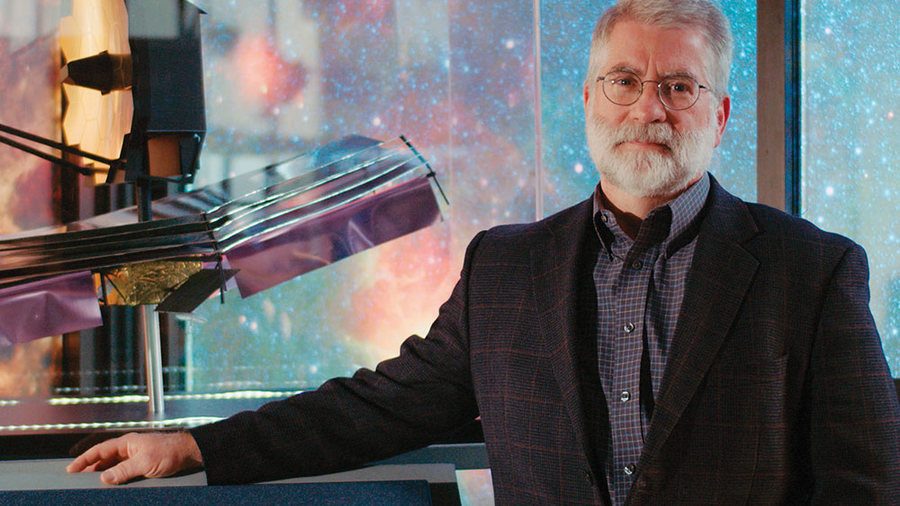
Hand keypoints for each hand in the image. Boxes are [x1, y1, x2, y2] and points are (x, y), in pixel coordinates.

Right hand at [66, 431, 202, 484]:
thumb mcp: (145, 462)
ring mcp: (136, 456)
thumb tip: (105, 478)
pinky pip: (124, 471)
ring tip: (91, 484)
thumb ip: (124, 470)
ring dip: (103, 474)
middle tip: (76, 479)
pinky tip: (112, 485)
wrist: (189, 453)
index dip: (84, 460)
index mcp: (127, 443)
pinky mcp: (143, 465)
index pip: (100, 450)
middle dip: (90, 468)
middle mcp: (130, 448)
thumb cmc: (170, 451)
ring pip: (113, 466)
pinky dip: (116, 478)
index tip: (71, 469)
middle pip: (104, 458)